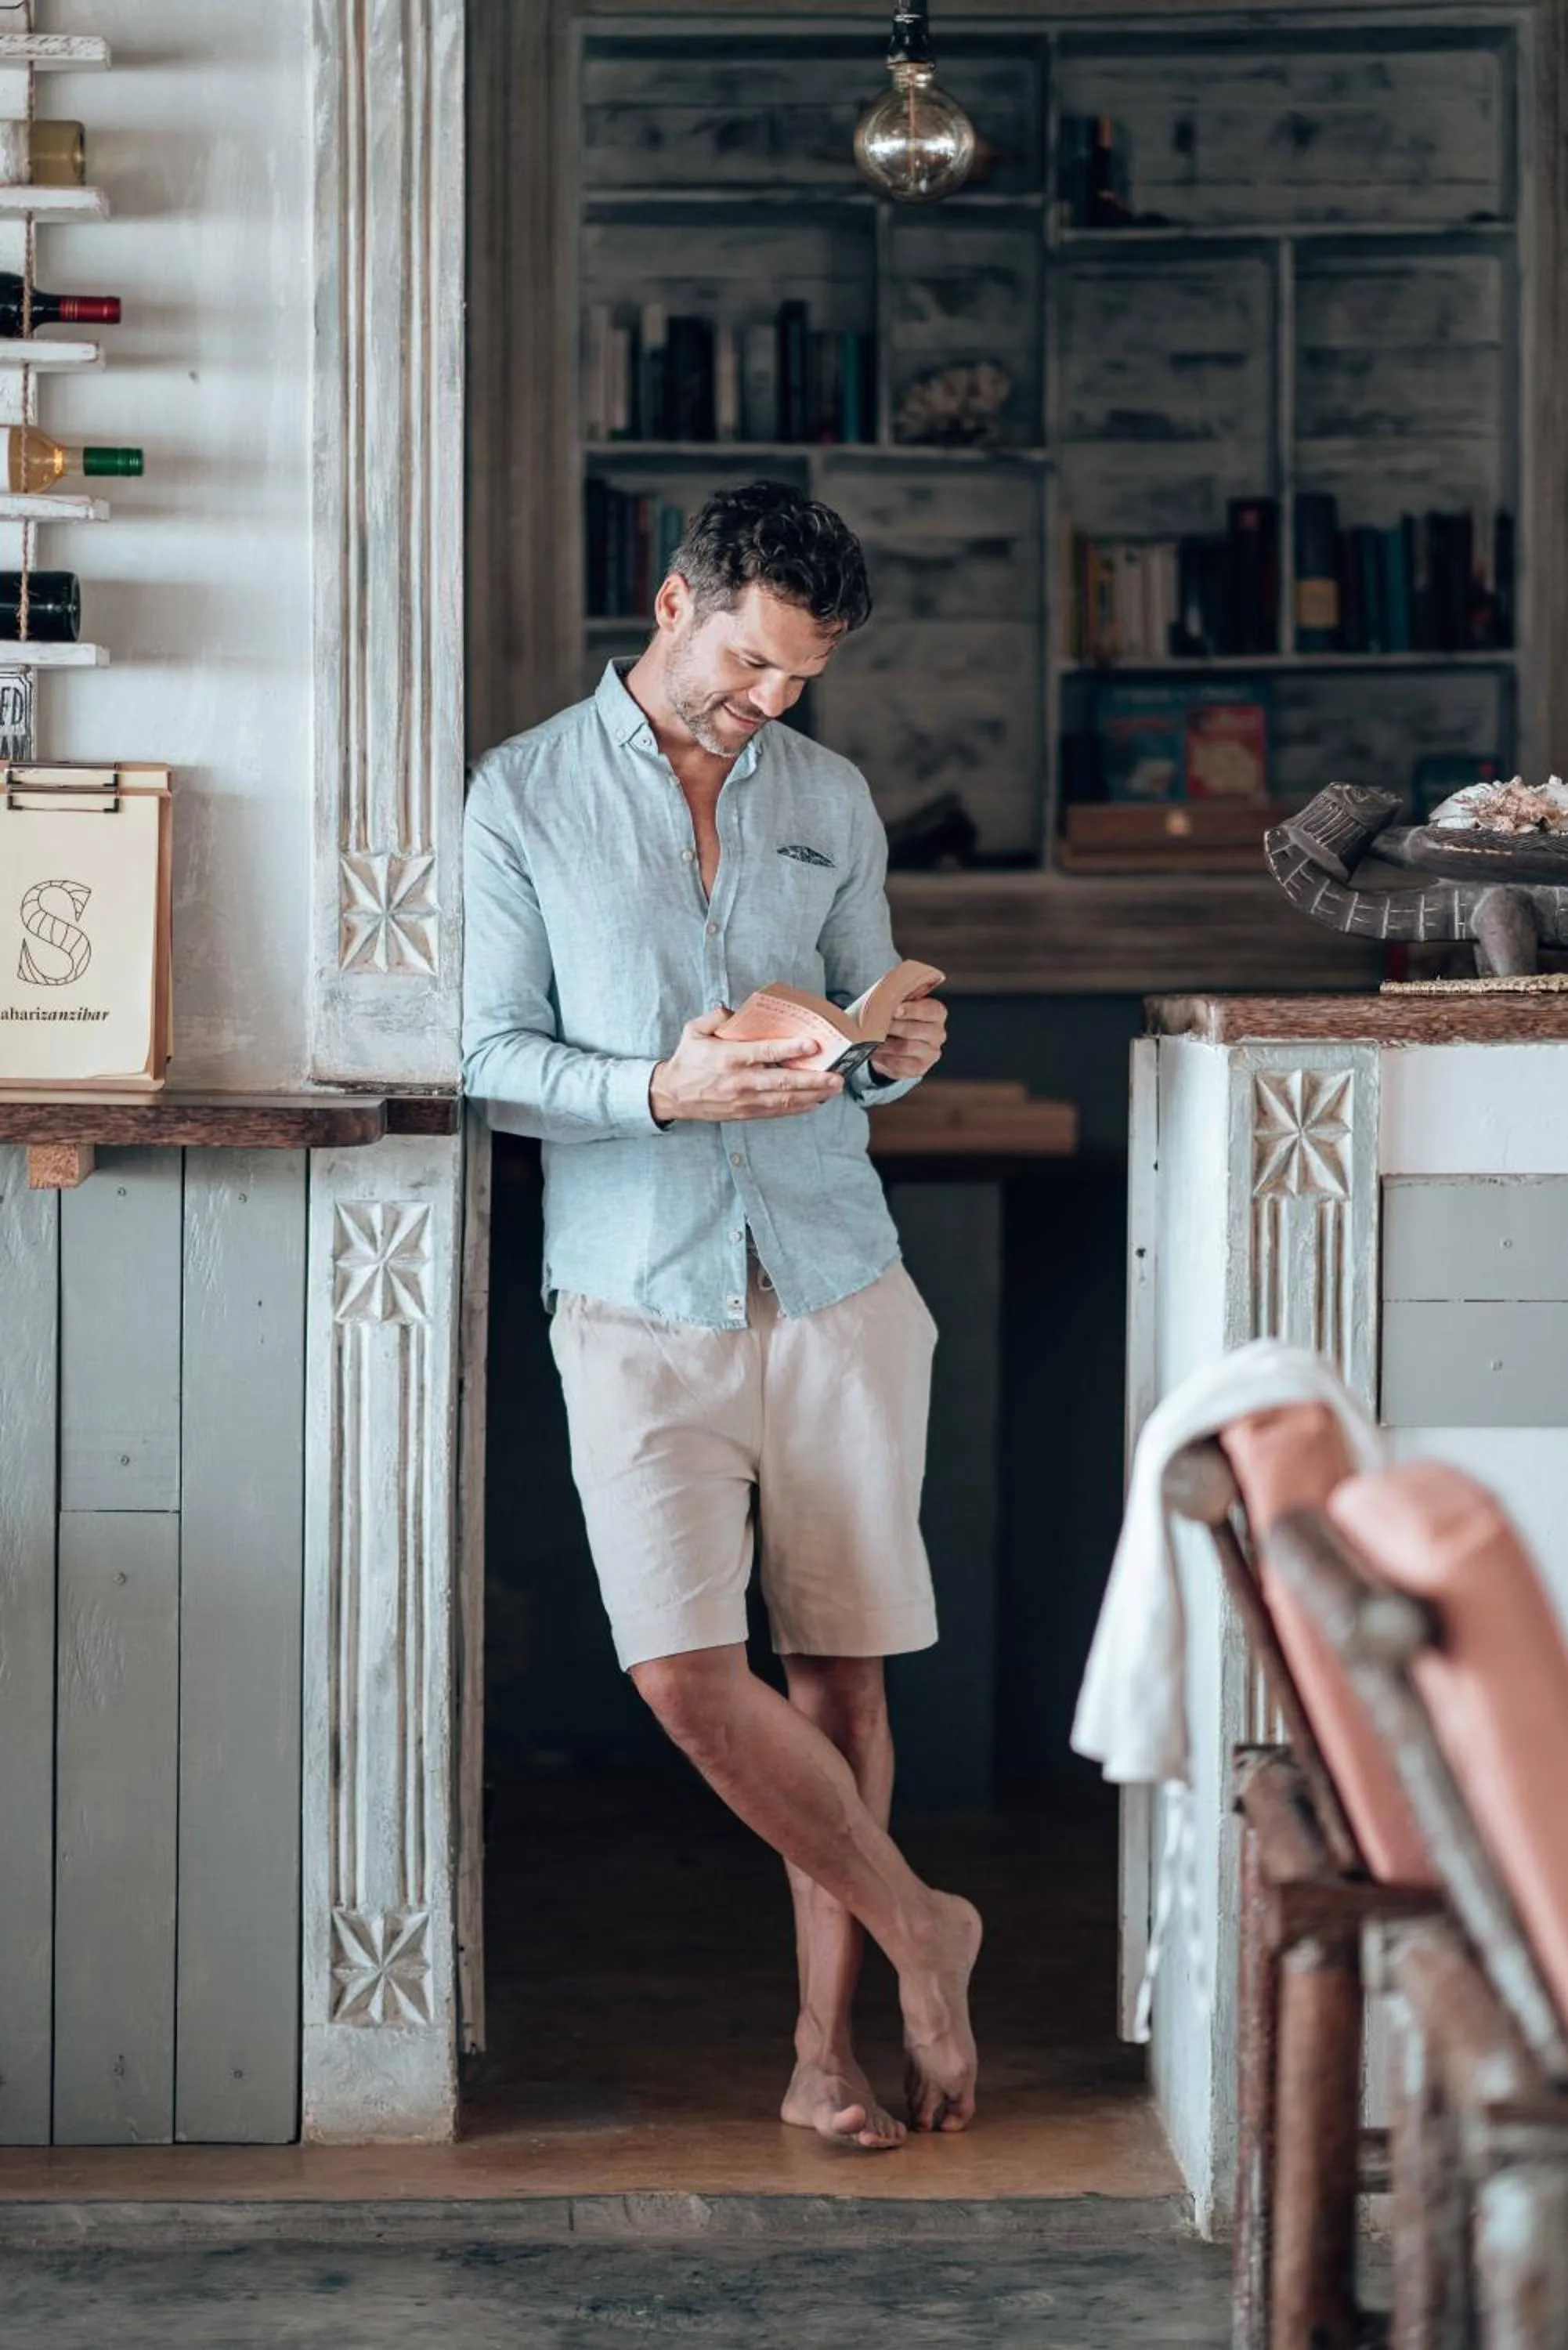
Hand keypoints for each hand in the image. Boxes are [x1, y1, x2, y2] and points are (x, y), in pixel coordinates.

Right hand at [651, 1007, 843, 1125]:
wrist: (672, 1095)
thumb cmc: (687, 1060)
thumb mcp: (694, 1030)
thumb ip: (717, 1017)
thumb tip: (738, 1010)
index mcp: (728, 1058)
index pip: (765, 1052)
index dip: (790, 1049)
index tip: (813, 1045)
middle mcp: (739, 1081)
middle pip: (782, 1082)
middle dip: (813, 1080)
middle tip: (837, 1076)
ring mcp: (744, 1100)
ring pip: (784, 1100)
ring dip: (812, 1096)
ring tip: (833, 1089)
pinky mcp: (745, 1113)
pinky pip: (776, 1112)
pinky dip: (798, 1108)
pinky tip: (815, 1102)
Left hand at [870, 995, 946, 1082]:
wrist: (898, 1043)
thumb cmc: (900, 1018)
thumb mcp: (902, 1004)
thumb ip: (899, 998)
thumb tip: (884, 994)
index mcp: (937, 1013)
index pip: (929, 1010)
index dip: (912, 1010)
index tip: (895, 1010)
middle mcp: (938, 1034)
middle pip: (914, 1030)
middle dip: (893, 1027)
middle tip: (876, 1024)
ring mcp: (930, 1053)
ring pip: (905, 1048)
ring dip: (885, 1043)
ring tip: (870, 1038)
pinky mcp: (919, 1068)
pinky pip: (900, 1064)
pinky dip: (884, 1058)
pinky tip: (874, 1052)